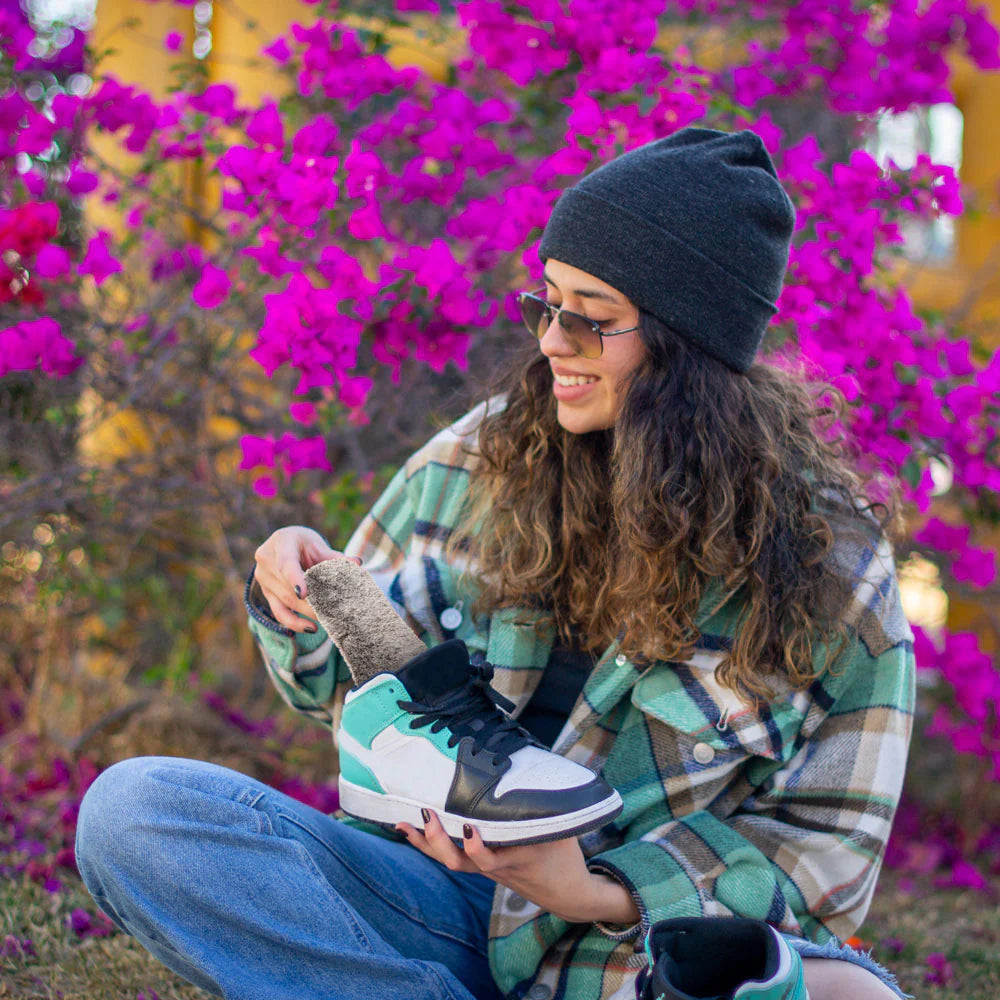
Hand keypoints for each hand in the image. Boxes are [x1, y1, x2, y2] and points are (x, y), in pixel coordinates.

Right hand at [253, 525, 360, 632]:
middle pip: (288, 587)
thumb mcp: (318, 545)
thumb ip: (335, 557)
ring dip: (307, 613)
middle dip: (310, 602)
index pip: (286, 563)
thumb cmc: (304, 543)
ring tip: (327, 620)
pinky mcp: (266, 593)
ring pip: (285, 601)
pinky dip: (294, 623)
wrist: (284, 544)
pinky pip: (278, 611)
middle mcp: (266, 560)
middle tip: (333, 612)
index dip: (294, 579)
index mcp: (281, 542)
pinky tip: (311, 628)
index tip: (304, 594)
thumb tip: (357, 563)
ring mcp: (263, 577)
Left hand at [396, 812, 639, 925]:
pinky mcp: (481, 867)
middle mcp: (496, 866)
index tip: (468, 827)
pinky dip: (429, 845)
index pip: (491, 859)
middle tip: (427, 813)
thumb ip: (548, 804)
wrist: (568, 894)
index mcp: (518, 856)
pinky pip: (451, 858)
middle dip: (440, 840)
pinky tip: (410, 830)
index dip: (477, 848)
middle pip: (462, 862)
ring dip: (425, 843)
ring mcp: (486, 870)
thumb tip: (535, 764)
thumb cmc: (564, 856)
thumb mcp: (562, 829)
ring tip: (403, 823)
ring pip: (451, 861)